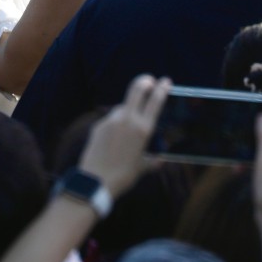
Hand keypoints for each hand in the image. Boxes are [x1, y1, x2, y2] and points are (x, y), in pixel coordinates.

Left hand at [78, 74, 171, 197]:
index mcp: (143, 129)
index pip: (155, 101)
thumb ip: (153, 162)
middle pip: (136, 90)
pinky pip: (111, 119)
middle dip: (144, 81)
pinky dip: (115, 124)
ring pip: (122, 107)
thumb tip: (161, 160)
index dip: (161, 88)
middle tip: (148, 80)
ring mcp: (111, 120)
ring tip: (128, 127)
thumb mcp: (142, 168)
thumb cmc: (123, 176)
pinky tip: (114, 138)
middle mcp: (127, 120)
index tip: (165, 81)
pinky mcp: (98, 124)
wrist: (96, 181)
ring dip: (127, 109)